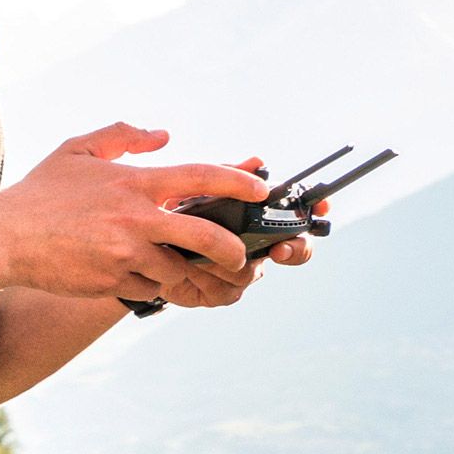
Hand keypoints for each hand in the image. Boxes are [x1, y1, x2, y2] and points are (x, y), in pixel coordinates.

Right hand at [0, 123, 267, 301]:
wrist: (4, 238)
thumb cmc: (41, 191)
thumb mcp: (79, 149)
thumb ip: (124, 136)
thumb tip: (164, 135)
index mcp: (134, 183)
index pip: (199, 177)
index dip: (237, 180)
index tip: (260, 187)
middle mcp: (137, 220)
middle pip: (206, 236)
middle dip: (234, 250)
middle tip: (242, 255)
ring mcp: (127, 255)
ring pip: (183, 271)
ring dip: (198, 275)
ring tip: (210, 276)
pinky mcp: (114, 282)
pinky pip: (154, 289)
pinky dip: (164, 287)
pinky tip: (165, 282)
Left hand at [157, 156, 325, 309]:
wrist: (132, 247)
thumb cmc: (167, 210)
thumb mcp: (192, 185)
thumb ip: (224, 173)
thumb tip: (257, 161)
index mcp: (253, 215)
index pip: (297, 213)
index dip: (314, 211)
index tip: (321, 208)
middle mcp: (255, 243)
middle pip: (294, 248)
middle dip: (294, 248)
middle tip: (279, 246)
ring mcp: (241, 271)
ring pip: (254, 270)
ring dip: (228, 260)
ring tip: (198, 250)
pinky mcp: (221, 293)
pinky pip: (228, 290)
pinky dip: (207, 278)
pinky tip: (188, 269)